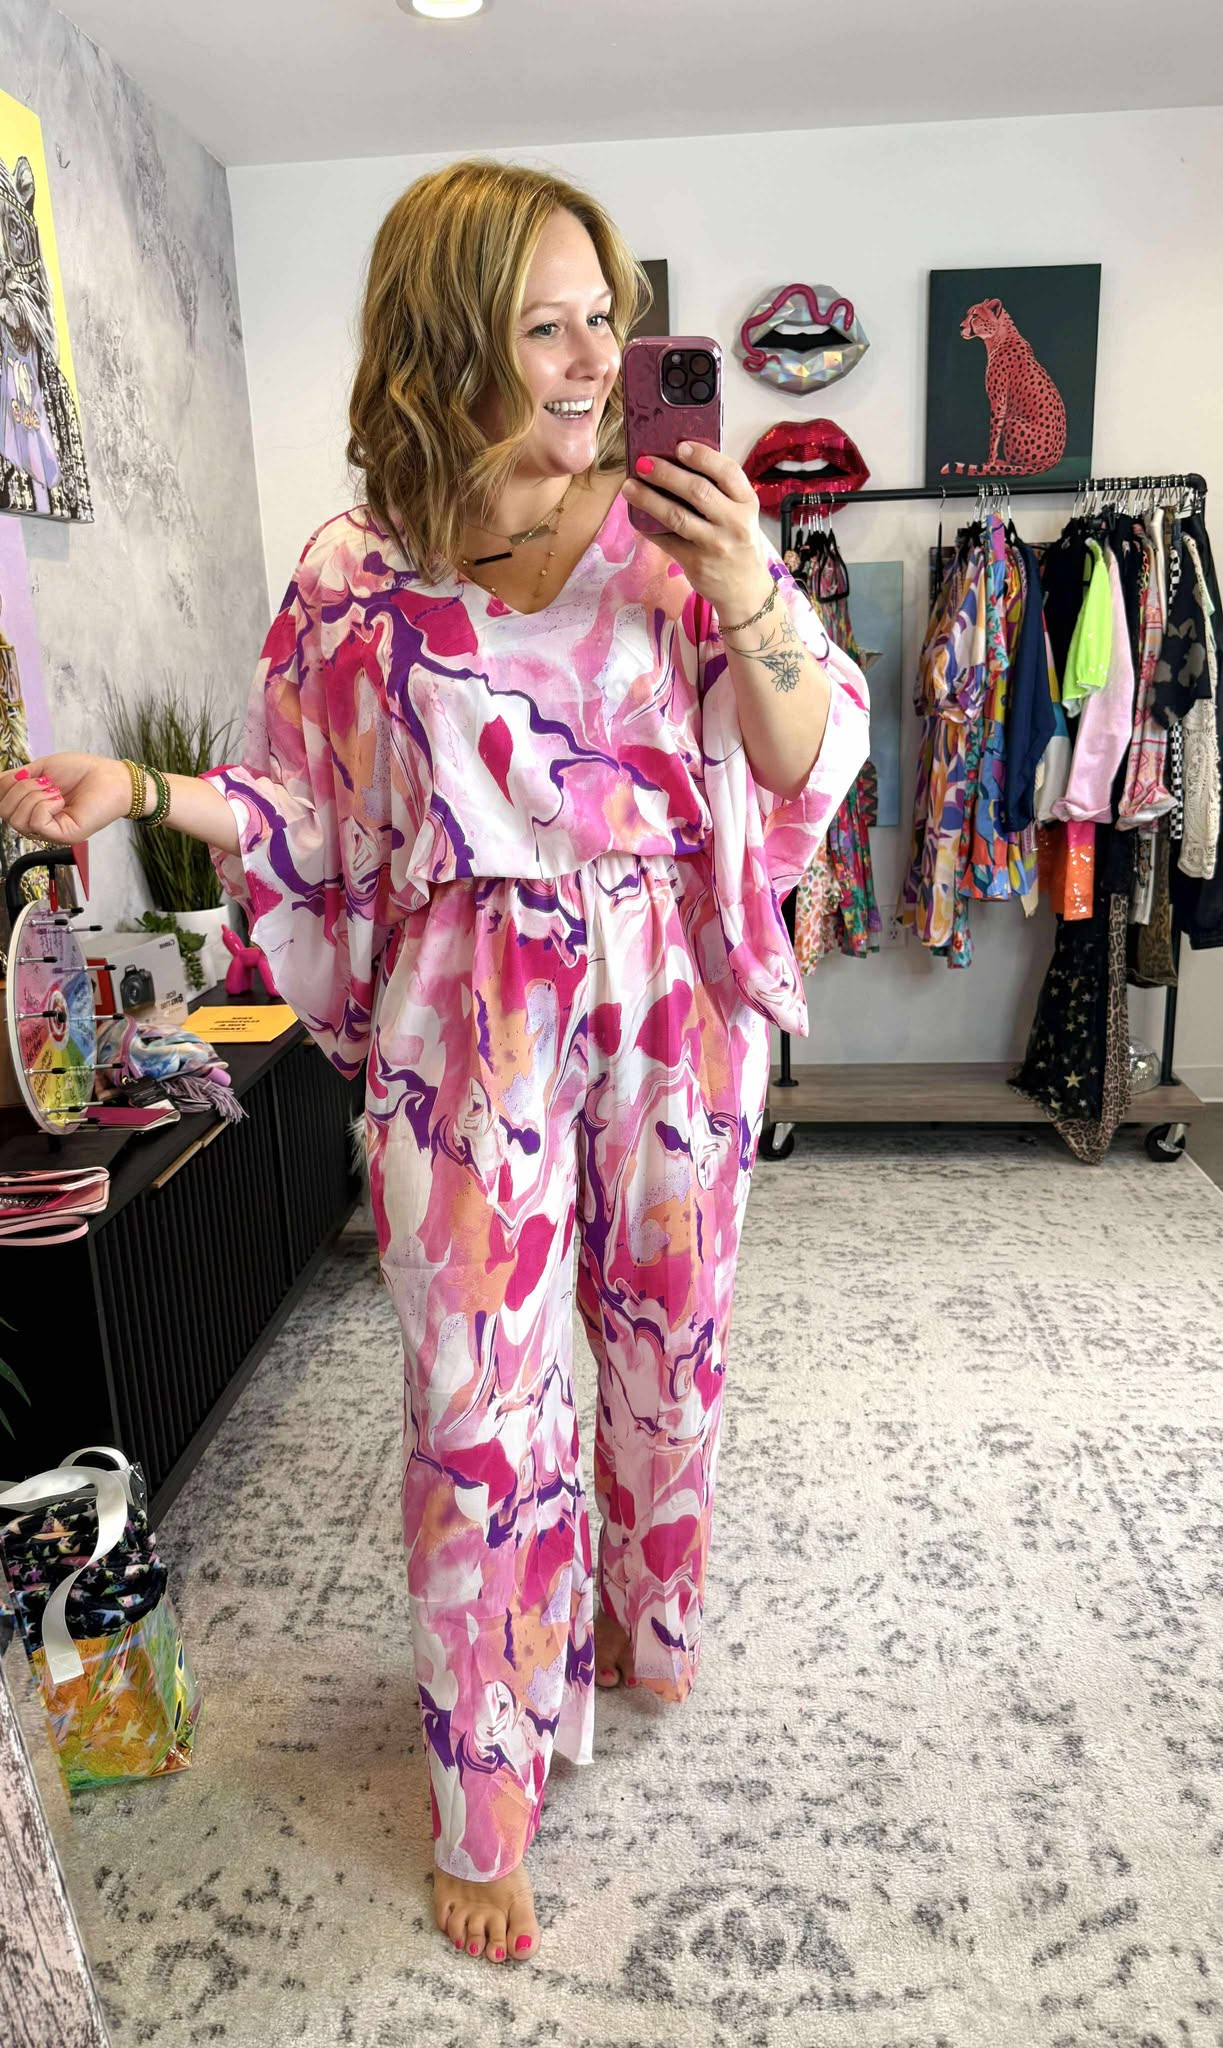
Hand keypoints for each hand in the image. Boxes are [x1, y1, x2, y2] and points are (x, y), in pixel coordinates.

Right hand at [0, 754, 132, 848]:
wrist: (110, 777)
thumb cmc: (82, 772)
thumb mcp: (41, 769)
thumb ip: (16, 778)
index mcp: (31, 807)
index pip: (1, 803)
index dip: (5, 785)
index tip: (26, 774)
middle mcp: (38, 822)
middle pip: (5, 812)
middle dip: (20, 789)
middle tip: (46, 783)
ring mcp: (50, 831)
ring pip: (17, 819)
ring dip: (33, 797)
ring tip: (55, 791)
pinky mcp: (63, 836)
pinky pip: (36, 823)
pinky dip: (44, 805)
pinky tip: (60, 800)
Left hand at [623, 441, 771, 613]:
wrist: (745, 590)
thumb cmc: (737, 542)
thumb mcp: (740, 514)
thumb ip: (720, 491)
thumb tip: (678, 461)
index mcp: (747, 502)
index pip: (728, 472)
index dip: (703, 456)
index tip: (679, 446)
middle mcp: (734, 522)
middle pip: (698, 491)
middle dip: (666, 474)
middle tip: (643, 462)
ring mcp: (715, 544)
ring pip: (677, 516)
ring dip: (649, 499)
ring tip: (629, 487)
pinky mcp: (696, 563)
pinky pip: (666, 541)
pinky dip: (648, 527)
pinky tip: (635, 515)